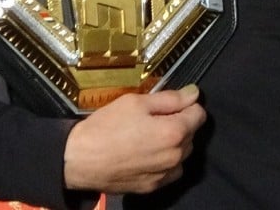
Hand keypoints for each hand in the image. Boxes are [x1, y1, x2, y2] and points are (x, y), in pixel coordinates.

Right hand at [63, 83, 206, 194]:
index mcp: (174, 132)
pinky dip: (165, 161)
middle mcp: (175, 156)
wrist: (80, 160)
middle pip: (191, 134)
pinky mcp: (153, 187)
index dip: (188, 105)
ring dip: (174, 143)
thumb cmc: (106, 126)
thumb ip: (170, 98)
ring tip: (149, 136)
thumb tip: (194, 93)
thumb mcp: (136, 102)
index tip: (172, 103)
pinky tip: (146, 153)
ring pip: (182, 153)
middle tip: (154, 118)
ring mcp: (165, 174)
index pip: (199, 114)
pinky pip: (170, 170)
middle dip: (180, 123)